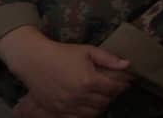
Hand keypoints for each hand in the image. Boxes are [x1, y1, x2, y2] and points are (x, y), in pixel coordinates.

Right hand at [0, 27, 132, 115]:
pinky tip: (88, 105)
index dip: (122, 86)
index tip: (125, 82)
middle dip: (112, 95)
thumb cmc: (63, 54)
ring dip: (101, 105)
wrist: (35, 61)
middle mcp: (79, 95)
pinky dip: (86, 113)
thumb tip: (127, 64)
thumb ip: (109, 58)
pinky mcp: (57, 111)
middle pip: (105, 102)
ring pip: (93, 112)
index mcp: (88, 80)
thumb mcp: (88, 51)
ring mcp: (67, 105)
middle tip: (113, 88)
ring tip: (101, 96)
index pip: (113, 89)